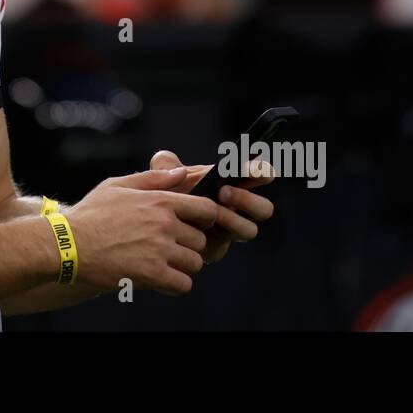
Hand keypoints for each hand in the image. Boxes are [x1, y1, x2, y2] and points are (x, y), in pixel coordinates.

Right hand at [63, 167, 219, 294]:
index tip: (194, 226)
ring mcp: (159, 250)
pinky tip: (161, 279)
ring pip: (194, 263)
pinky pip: (183, 284)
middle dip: (188, 245)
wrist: (66, 244)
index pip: (207, 209)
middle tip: (171, 249)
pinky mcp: (151, 274)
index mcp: (159, 201)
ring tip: (163, 264)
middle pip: (200, 240)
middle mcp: (164, 224)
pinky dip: (175, 285)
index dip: (205, 219)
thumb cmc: (90, 213)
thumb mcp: (117, 185)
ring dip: (182, 266)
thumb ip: (153, 179)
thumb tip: (183, 172)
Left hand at [149, 150, 274, 263]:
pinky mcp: (216, 248)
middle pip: (264, 208)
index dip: (261, 171)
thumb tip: (171, 163)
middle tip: (222, 191)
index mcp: (232, 182)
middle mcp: (237, 208)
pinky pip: (223, 247)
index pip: (259, 174)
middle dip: (247, 199)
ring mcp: (229, 230)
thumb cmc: (163, 196)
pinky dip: (212, 239)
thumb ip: (165, 165)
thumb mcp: (162, 176)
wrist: (148, 227)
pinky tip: (195, 231)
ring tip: (212, 213)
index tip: (250, 169)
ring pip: (249, 230)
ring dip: (232, 220)